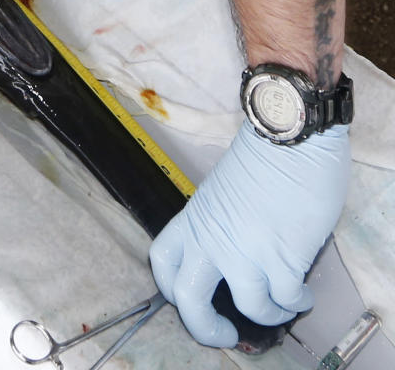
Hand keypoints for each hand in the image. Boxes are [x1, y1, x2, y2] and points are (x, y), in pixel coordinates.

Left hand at [149, 120, 349, 346]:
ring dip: (269, 315)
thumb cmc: (263, 155)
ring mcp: (246, 250)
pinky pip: (287, 300)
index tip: (188, 299)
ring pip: (249, 307)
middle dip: (204, 328)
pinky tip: (303, 295)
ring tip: (283, 308)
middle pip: (187, 298)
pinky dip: (297, 304)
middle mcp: (213, 238)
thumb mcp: (225, 190)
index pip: (162, 259)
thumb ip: (223, 224)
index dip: (171, 288)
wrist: (289, 134)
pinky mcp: (282, 258)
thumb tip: (236, 256)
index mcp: (195, 216)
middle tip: (225, 333)